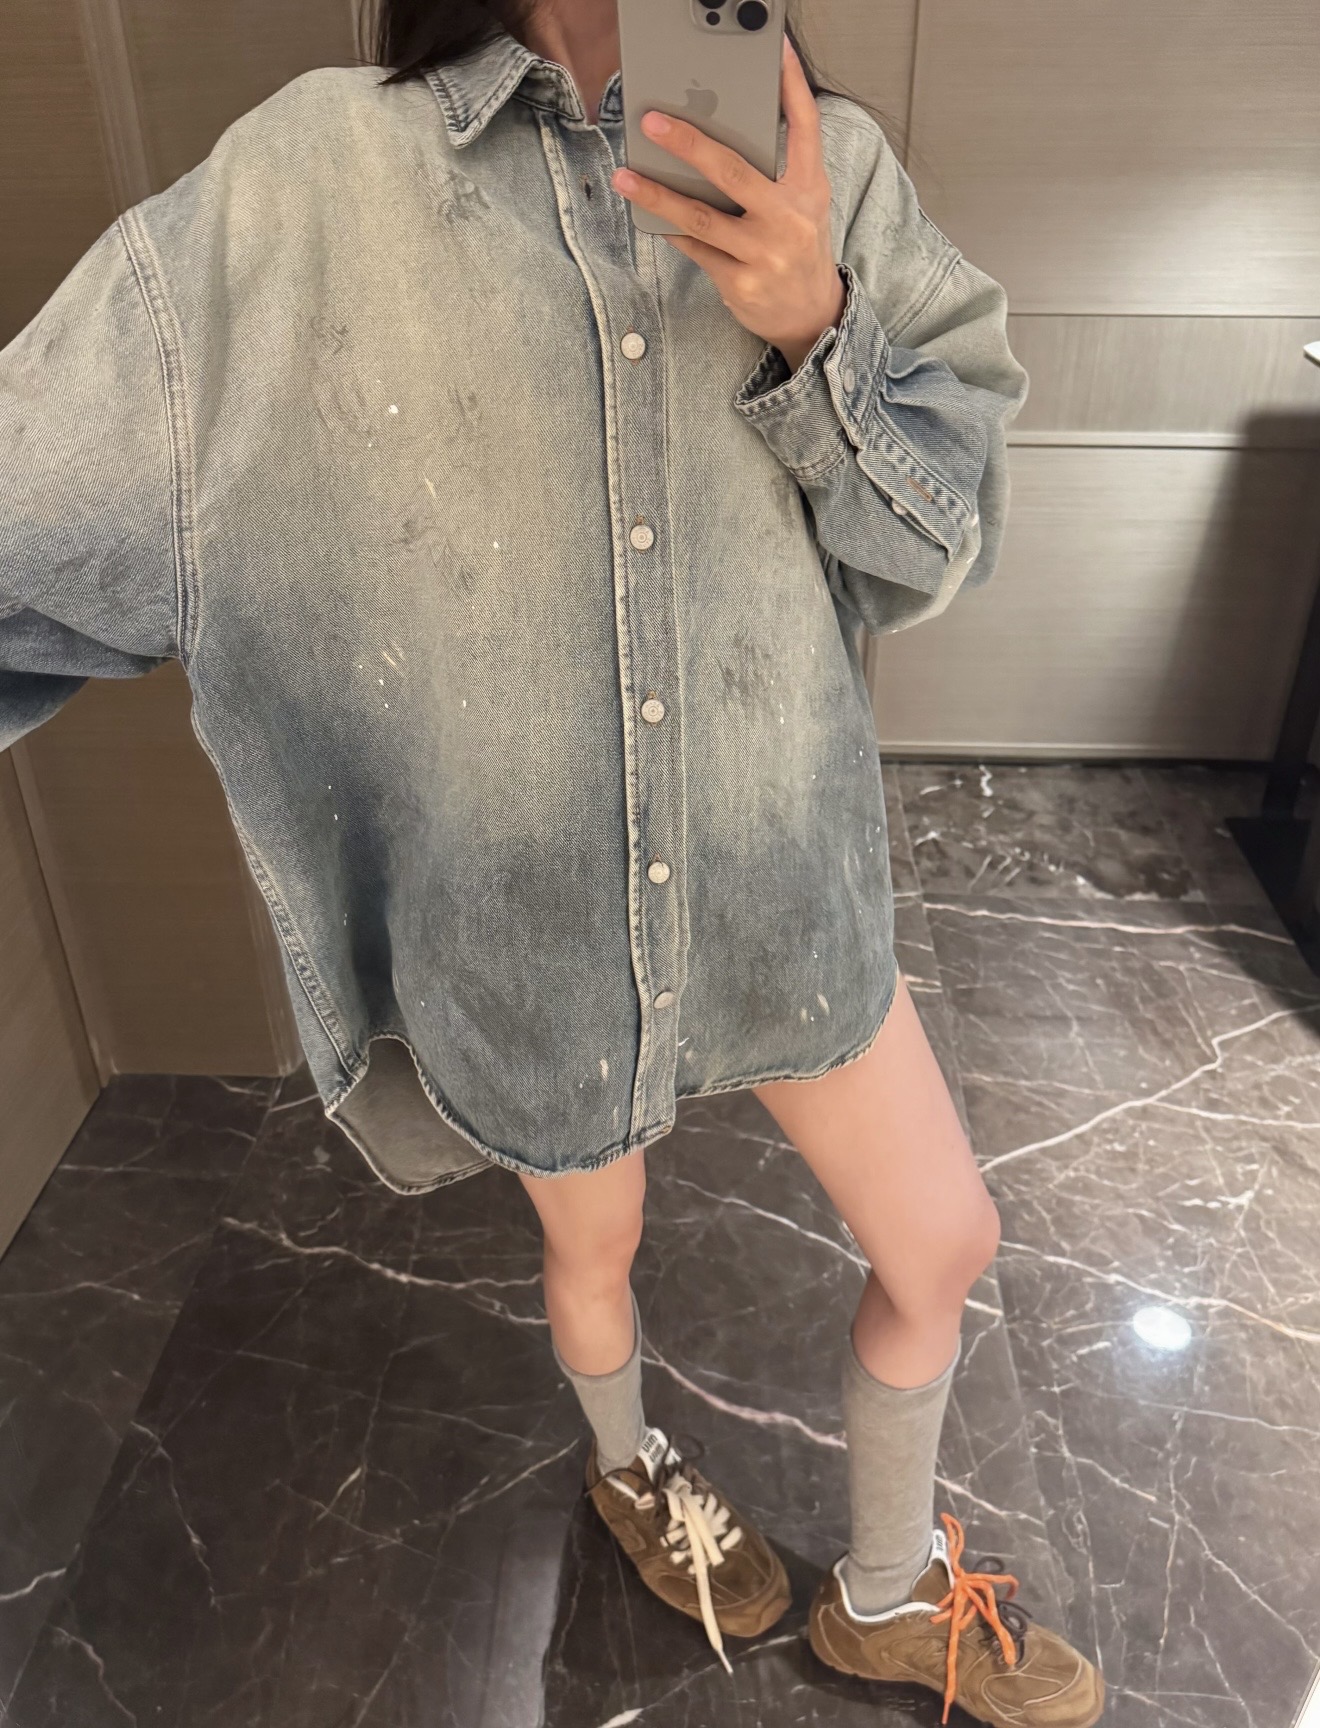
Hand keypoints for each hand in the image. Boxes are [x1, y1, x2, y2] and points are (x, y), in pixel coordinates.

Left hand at [611, 35, 845, 372]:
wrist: (811, 315)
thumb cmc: (797, 246)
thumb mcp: (803, 202)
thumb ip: (775, 169)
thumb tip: (714, 137)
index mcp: (809, 188)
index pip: (805, 126)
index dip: (793, 84)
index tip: (775, 48)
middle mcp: (789, 218)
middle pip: (733, 171)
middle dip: (689, 144)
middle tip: (652, 122)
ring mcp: (764, 254)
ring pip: (701, 217)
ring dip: (657, 194)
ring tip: (625, 176)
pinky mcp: (741, 283)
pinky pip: (695, 249)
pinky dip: (671, 229)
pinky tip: (649, 214)